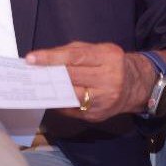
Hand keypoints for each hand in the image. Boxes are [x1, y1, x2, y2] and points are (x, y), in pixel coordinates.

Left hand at [26, 42, 154, 121]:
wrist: (136, 86)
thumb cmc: (111, 63)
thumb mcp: (98, 50)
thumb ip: (73, 52)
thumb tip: (45, 60)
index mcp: (108, 58)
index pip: (75, 57)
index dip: (51, 58)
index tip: (31, 58)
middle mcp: (108, 80)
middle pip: (71, 77)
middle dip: (48, 74)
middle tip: (29, 72)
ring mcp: (103, 100)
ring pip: (70, 95)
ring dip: (51, 90)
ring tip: (36, 84)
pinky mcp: (97, 115)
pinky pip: (72, 109)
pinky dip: (59, 102)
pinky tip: (49, 96)